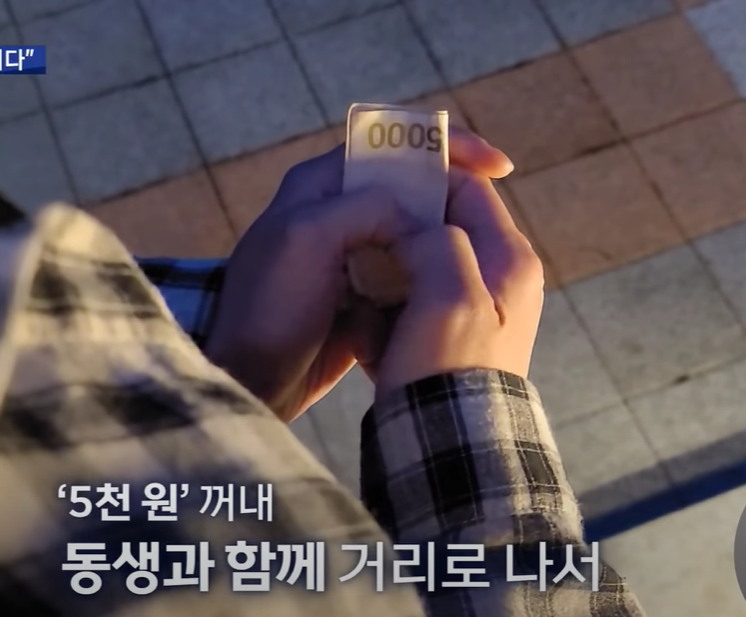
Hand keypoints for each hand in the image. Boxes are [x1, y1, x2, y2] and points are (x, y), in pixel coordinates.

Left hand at [205, 128, 513, 421]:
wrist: (247, 379)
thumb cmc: (268, 307)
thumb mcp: (308, 239)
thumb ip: (365, 208)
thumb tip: (418, 215)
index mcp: (321, 184)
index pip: (392, 144)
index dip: (447, 148)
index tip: (497, 167)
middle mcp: (336, 211)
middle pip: (410, 188)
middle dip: (453, 199)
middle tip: (492, 224)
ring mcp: (350, 254)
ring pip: (414, 232)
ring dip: (447, 241)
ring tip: (482, 258)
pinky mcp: (360, 294)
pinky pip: (408, 273)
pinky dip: (432, 277)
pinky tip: (455, 290)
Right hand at [367, 167, 544, 393]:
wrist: (449, 454)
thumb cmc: (450, 372)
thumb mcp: (450, 294)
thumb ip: (437, 241)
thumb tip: (415, 231)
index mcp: (511, 260)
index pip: (469, 188)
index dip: (424, 178)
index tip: (377, 182)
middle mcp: (498, 280)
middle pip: (440, 226)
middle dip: (398, 232)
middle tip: (362, 238)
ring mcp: (471, 312)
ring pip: (417, 265)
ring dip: (385, 273)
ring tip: (360, 288)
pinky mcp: (444, 340)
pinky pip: (407, 304)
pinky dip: (383, 310)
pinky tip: (368, 330)